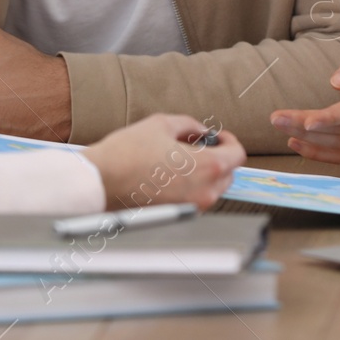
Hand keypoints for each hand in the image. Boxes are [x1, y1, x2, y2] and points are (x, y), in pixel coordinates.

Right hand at [82, 114, 245, 209]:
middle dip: (217, 157)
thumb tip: (199, 130)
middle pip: (228, 174)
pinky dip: (191, 185)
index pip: (237, 155)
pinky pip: (196, 198)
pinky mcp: (178, 215)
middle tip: (198, 144)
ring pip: (212, 188)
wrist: (101, 182)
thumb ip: (189, 124)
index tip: (218, 135)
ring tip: (180, 157)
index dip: (229, 140)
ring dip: (204, 172)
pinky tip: (170, 173)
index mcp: (208, 167)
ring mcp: (192, 207)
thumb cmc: (127, 153)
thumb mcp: (161, 124)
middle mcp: (205, 192)